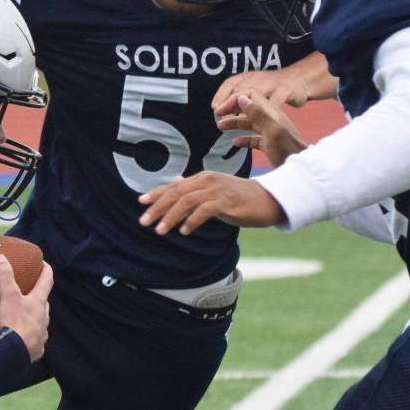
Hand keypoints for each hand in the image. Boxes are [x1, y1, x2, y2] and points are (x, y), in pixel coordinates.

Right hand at [0, 255, 52, 362]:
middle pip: (44, 303)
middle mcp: (43, 317)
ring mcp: (42, 333)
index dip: (46, 271)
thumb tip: (0, 258)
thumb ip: (5, 276)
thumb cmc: (15, 322)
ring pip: (41, 322)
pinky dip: (30, 336)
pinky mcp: (36, 348)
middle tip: (31, 291)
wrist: (15, 353)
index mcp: (39, 302)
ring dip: (35, 317)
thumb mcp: (8, 296)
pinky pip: (36, 340)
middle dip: (39, 296)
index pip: (47, 281)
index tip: (44, 264)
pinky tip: (23, 338)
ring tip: (24, 315)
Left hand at [138, 172, 283, 234]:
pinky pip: (204, 211)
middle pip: (176, 193)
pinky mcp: (227, 202)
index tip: (141, 202)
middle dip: (158, 207)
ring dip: (171, 217)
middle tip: (144, 221)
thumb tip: (176, 181)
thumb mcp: (214, 190)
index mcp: (202, 178)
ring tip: (160, 231)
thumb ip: (194, 187)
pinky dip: (192, 221)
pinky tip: (184, 231)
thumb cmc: (240, 197)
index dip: (156, 193)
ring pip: (186, 202)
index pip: (174, 185)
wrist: (268, 199)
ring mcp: (217, 190)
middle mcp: (207, 181)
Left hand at [212, 51, 337, 115]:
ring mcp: (273, 85)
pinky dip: (268, 110)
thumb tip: (218, 109)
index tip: (214, 108)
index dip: (221, 94)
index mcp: (249, 78)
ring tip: (235, 116)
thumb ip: (239, 99)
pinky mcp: (286, 91)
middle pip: (241, 88)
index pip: (231, 83)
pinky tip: (262, 121)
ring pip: (257, 93)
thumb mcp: (254, 90)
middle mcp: (260, 79)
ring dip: (245, 106)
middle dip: (230, 101)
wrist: (300, 80)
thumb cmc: (273, 89)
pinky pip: (276, 101)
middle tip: (219, 114)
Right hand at [216, 92, 307, 168]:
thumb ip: (257, 113)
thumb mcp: (272, 130)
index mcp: (271, 113)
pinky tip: (235, 143)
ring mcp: (269, 133)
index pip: (250, 96)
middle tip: (217, 116)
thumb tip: (241, 97)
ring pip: (249, 123)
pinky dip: (243, 139)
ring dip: (234, 123)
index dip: (234, 100)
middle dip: (231, 110)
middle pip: (248, 109)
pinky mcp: (269, 145)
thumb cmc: (287, 151)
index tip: (220, 110)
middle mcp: (270, 120)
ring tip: (220, 127)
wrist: (301, 171)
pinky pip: (253, 138)